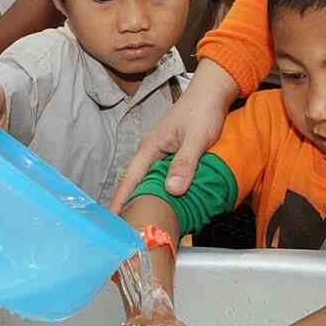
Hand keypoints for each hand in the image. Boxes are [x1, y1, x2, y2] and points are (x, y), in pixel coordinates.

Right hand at [109, 60, 236, 211]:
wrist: (213, 92)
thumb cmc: (203, 111)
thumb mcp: (196, 138)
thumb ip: (185, 162)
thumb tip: (172, 190)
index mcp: (150, 147)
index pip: (130, 178)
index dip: (120, 200)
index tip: (111, 221)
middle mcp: (151, 151)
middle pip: (138, 183)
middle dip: (131, 205)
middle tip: (128, 233)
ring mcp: (162, 153)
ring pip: (151, 181)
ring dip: (147, 199)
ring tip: (143, 224)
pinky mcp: (173, 155)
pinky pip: (163, 178)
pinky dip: (162, 192)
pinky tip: (166, 205)